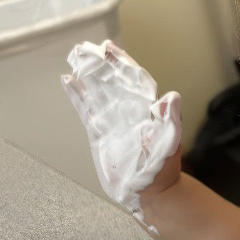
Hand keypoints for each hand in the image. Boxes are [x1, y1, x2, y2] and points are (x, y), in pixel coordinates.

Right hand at [61, 40, 181, 212]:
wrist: (151, 193)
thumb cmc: (163, 168)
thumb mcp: (170, 142)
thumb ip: (170, 119)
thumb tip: (171, 97)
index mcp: (145, 109)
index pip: (132, 80)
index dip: (121, 63)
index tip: (109, 47)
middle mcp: (127, 111)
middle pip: (111, 81)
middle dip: (100, 63)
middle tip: (85, 46)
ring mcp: (112, 121)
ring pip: (97, 92)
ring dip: (87, 74)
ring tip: (75, 56)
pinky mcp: (99, 134)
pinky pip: (86, 110)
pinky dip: (77, 95)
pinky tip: (68, 81)